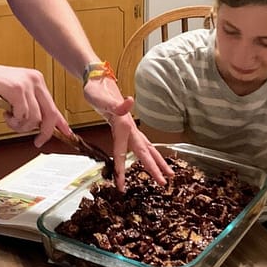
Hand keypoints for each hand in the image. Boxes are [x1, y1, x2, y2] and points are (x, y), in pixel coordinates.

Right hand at [0, 63, 66, 143]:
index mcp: (36, 80)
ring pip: (34, 118)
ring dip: (21, 125)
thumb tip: (42, 124)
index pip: (53, 105)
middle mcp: (35, 79)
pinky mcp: (16, 89)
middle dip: (44, 132)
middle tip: (37, 141)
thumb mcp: (13, 96)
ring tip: (10, 118)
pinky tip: (5, 113)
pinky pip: (22, 114)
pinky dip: (13, 120)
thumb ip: (29, 107)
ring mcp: (26, 83)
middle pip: (49, 114)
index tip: (67, 133)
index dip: (61, 122)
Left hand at [83, 75, 172, 190]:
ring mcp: (131, 129)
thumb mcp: (101, 97)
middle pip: (145, 152)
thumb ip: (115, 103)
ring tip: (169, 174)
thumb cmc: (97, 91)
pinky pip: (141, 145)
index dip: (121, 171)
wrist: (98, 81)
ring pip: (147, 149)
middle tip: (164, 183)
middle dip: (154, 169)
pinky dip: (149, 155)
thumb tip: (130, 101)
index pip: (122, 153)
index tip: (122, 186)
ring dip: (157, 162)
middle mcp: (131, 129)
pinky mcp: (129, 128)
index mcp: (123, 126)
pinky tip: (152, 160)